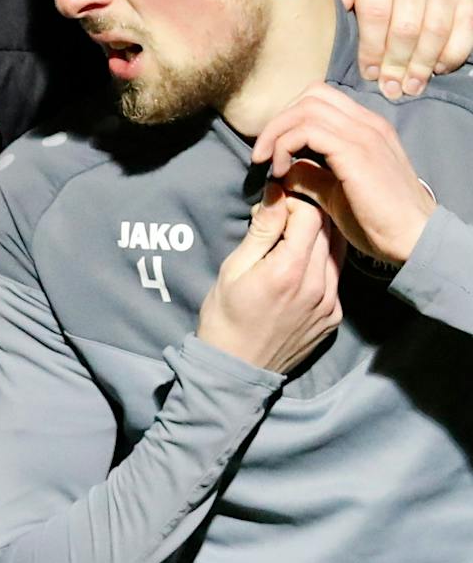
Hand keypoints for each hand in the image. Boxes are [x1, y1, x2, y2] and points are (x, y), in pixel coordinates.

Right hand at [196, 185, 342, 372]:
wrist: (237, 368)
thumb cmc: (225, 317)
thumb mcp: (233, 269)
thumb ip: (262, 231)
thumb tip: (276, 195)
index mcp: (289, 271)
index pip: (310, 216)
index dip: (293, 203)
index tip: (275, 206)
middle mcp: (318, 286)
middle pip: (327, 230)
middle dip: (307, 215)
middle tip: (283, 218)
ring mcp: (330, 303)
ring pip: (336, 252)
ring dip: (317, 238)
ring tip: (292, 240)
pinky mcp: (333, 316)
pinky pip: (335, 277)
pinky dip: (320, 264)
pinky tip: (298, 268)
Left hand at [251, 82, 436, 264]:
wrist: (415, 238)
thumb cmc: (378, 221)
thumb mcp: (336, 192)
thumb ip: (312, 175)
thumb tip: (285, 168)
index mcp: (367, 128)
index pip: (321, 99)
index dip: (289, 118)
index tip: (272, 148)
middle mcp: (368, 123)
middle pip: (310, 95)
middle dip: (278, 121)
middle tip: (263, 154)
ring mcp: (365, 133)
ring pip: (306, 109)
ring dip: (276, 133)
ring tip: (269, 164)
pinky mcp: (356, 151)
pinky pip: (308, 131)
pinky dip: (284, 146)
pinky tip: (280, 172)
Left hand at [331, 0, 472, 99]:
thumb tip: (340, 3)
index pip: (375, 13)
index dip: (371, 49)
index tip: (368, 73)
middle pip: (407, 26)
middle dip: (396, 64)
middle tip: (390, 87)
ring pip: (435, 30)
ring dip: (422, 65)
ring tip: (410, 86)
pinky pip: (465, 28)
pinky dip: (452, 54)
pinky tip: (436, 69)